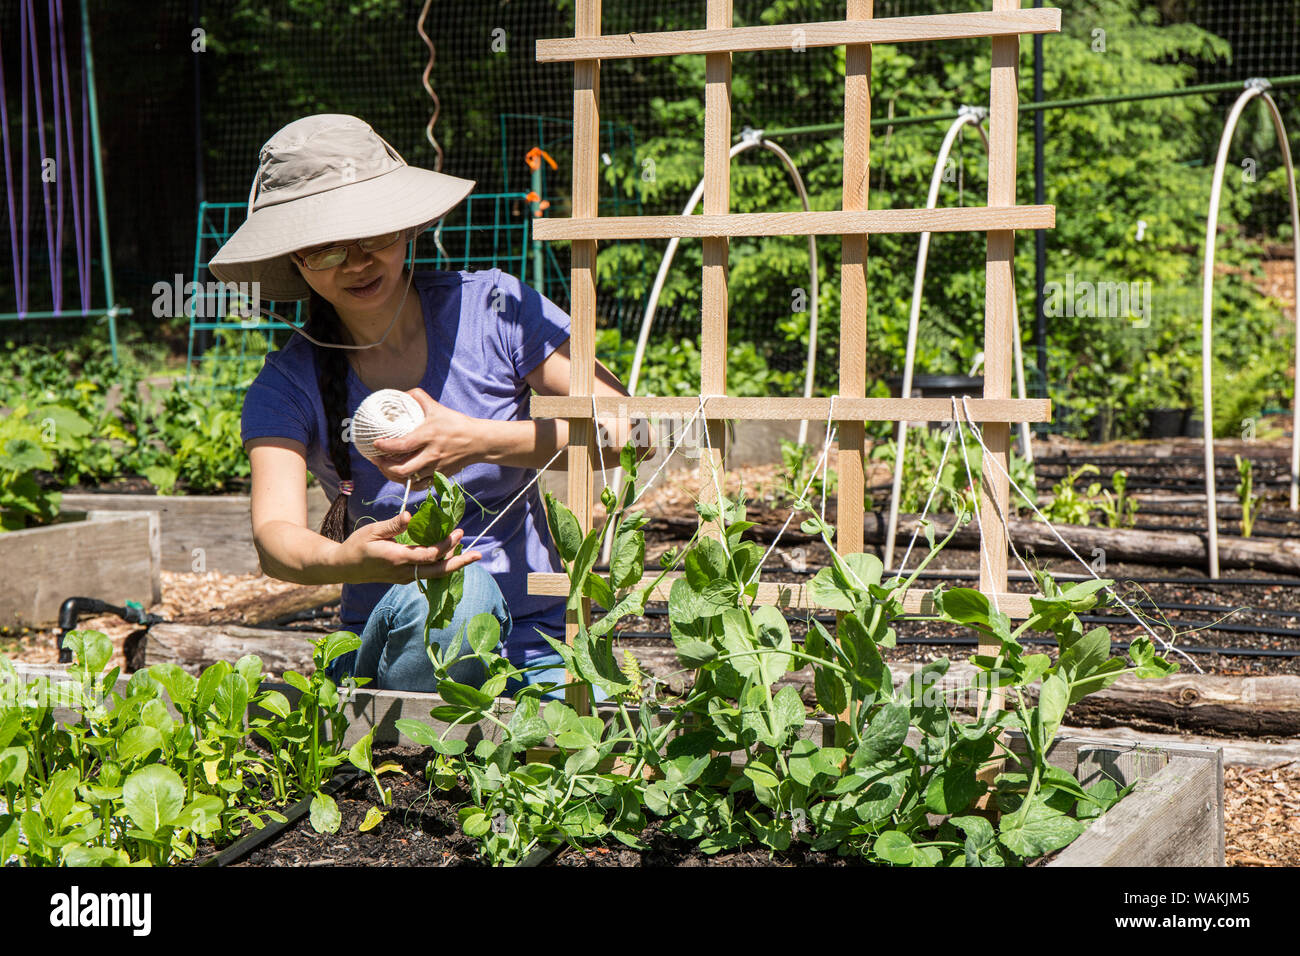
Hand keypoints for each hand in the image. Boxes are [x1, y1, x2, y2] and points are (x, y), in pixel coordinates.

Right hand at [332, 509, 480, 584]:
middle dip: (459, 563)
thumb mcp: (372, 531)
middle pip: (438, 572)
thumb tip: (411, 515)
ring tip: (467, 554)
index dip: (446, 545)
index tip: (458, 532)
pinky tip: (449, 558)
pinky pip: (427, 575)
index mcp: (397, 558)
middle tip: (477, 554)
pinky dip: (441, 567)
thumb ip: (393, 525)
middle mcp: (404, 572)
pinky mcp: (404, 578)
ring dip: (452, 565)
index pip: (429, 555)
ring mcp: (404, 578)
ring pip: (434, 575)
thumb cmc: (357, 546)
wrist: (344, 568)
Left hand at [369, 388, 482, 483]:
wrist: (478, 441)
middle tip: (376, 459)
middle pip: (402, 469)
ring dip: (393, 476)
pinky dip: (407, 483)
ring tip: (385, 468)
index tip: (376, 443)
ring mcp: (436, 467)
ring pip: (409, 480)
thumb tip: (402, 394)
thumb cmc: (456, 424)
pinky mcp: (440, 476)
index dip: (385, 446)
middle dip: (384, 466)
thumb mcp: (437, 408)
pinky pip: (419, 485)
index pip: (402, 445)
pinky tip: (400, 476)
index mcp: (429, 436)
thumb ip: (419, 397)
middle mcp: (432, 454)